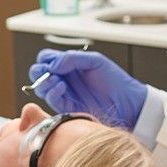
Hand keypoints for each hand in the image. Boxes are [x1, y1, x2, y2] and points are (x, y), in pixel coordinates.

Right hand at [28, 49, 147, 127]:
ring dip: (44, 82)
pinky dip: (52, 92)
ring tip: (57, 80)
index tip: (51, 61)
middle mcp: (65, 78)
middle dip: (39, 71)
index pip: (47, 58)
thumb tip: (52, 64)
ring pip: (42, 88)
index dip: (45, 59)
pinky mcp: (67, 107)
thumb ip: (72, 58)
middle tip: (48, 71)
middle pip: (39, 73)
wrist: (128, 103)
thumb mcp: (95, 61)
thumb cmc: (116, 80)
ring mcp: (65, 93)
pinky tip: (62, 87)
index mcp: (70, 64)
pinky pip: (51, 100)